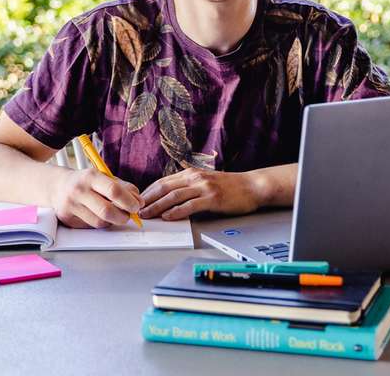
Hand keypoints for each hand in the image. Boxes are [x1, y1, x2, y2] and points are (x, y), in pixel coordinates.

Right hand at [48, 168, 142, 228]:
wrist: (58, 186)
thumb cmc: (86, 182)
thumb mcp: (104, 177)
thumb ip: (123, 187)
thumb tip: (139, 201)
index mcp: (90, 176)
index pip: (113, 190)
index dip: (129, 201)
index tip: (136, 206)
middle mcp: (78, 191)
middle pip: (106, 211)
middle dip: (123, 216)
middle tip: (129, 215)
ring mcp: (71, 206)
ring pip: (100, 222)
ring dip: (112, 221)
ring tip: (115, 214)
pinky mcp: (68, 219)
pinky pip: (91, 227)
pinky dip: (100, 223)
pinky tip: (99, 215)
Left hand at [138, 168, 262, 220]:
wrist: (252, 186)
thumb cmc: (230, 187)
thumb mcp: (205, 182)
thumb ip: (189, 187)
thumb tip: (170, 199)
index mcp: (191, 173)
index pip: (163, 181)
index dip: (149, 192)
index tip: (138, 201)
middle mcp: (195, 177)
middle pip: (165, 187)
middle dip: (149, 199)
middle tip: (137, 210)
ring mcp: (204, 187)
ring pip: (174, 196)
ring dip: (158, 206)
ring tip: (148, 215)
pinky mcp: (212, 198)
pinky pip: (190, 205)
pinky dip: (177, 211)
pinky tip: (168, 217)